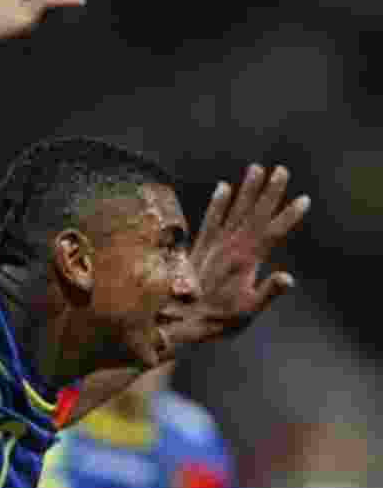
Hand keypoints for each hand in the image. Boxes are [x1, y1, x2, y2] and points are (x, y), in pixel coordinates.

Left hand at [162, 164, 309, 351]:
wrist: (183, 319)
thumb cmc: (220, 318)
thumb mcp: (250, 310)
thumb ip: (268, 291)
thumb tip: (289, 278)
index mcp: (246, 260)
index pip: (272, 232)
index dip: (289, 216)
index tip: (304, 199)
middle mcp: (231, 246)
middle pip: (254, 213)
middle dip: (269, 192)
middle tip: (281, 169)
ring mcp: (215, 244)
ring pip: (234, 210)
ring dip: (246, 190)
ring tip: (256, 168)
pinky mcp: (202, 246)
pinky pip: (210, 219)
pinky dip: (216, 203)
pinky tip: (222, 186)